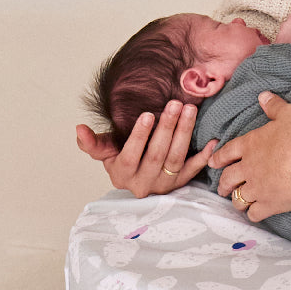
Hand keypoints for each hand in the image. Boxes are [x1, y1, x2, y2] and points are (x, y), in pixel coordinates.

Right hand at [75, 100, 217, 198]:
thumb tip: (79, 128)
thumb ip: (92, 142)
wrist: (137, 179)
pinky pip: (194, 171)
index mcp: (122, 175)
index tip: (147, 115)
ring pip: (176, 159)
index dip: (139, 137)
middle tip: (175, 104)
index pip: (131, 156)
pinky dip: (203, 156)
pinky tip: (211, 140)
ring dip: (184, 134)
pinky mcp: (180, 184)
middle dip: (167, 128)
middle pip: (157, 155)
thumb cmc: (120, 159)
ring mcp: (163, 185)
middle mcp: (143, 183)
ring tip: (190, 110)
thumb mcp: (105, 151)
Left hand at [210, 92, 290, 221]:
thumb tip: (263, 95)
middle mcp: (248, 168)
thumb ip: (274, 105)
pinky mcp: (269, 204)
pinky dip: (253, 214)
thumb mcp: (289, 114)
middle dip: (222, 184)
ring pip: (237, 198)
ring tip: (237, 201)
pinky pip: (254, 214)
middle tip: (222, 187)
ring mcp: (257, 188)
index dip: (218, 157)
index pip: (226, 152)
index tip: (213, 162)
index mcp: (249, 145)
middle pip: (227, 179)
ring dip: (236, 200)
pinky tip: (255, 213)